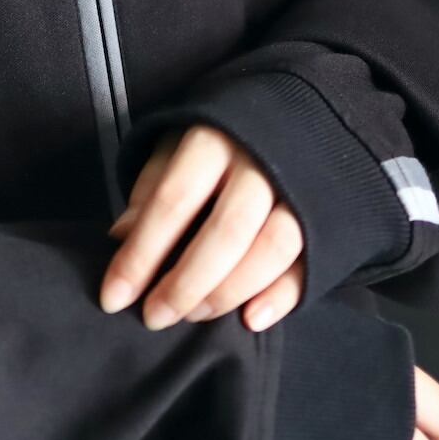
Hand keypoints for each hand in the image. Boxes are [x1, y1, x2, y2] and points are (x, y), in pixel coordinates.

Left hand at [100, 121, 305, 331]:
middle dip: (186, 283)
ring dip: (228, 292)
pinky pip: (307, 263)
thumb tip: (121, 237)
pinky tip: (251, 320)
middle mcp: (260, 163)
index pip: (173, 201)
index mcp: (213, 140)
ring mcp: (299, 190)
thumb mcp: (174, 150)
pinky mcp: (325, 218)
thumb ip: (150, 192)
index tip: (113, 297)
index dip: (141, 254)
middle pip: (227, 231)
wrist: (285, 119)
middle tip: (154, 316)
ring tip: (193, 315)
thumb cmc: (214, 143)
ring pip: (272, 249)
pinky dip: (281, 297)